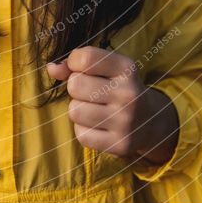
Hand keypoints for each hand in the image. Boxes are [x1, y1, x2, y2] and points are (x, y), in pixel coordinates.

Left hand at [46, 46, 178, 164]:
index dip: (73, 62)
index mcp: (126, 68)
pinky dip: (83, 129)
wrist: (150, 120)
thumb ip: (76, 64)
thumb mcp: (106, 68)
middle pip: (75, 85)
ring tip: (94, 108)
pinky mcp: (119, 144)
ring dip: (78, 109)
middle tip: (90, 92)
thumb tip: (52, 68)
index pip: (85, 58)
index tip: (80, 68)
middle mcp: (128, 94)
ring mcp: (125, 121)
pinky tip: (98, 125)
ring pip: (74, 111)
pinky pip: (81, 134)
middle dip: (75, 87)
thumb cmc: (118, 87)